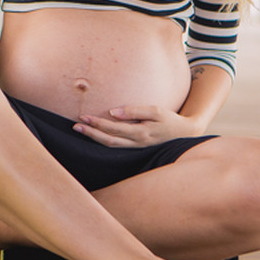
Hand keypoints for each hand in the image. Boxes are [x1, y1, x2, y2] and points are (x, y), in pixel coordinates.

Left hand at [72, 105, 199, 147]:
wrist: (183, 134)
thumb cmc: (169, 120)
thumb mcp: (156, 110)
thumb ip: (135, 110)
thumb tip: (113, 112)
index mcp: (141, 134)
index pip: (114, 129)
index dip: (97, 124)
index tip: (84, 117)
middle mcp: (136, 144)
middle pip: (108, 140)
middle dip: (91, 133)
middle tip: (75, 126)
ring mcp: (135, 148)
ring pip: (111, 146)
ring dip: (94, 138)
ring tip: (81, 130)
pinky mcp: (135, 148)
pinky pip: (116, 147)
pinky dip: (103, 142)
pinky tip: (94, 136)